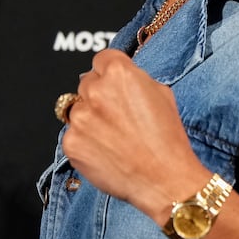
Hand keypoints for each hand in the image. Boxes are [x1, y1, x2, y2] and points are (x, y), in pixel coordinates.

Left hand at [60, 49, 208, 225]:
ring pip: (78, 110)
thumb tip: (120, 77)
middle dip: (100, 96)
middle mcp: (95, 91)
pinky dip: (85, 143)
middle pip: (88, 83)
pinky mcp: (71, 143)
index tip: (115, 84)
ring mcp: (80, 118)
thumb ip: (135, 79)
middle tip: (119, 117)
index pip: (102, 59)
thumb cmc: (168, 139)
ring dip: (90, 120)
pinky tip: (107, 152)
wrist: (165, 180)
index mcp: (119, 73)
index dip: (111, 73)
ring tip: (115, 138)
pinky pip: (73, 136)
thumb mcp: (162, 94)